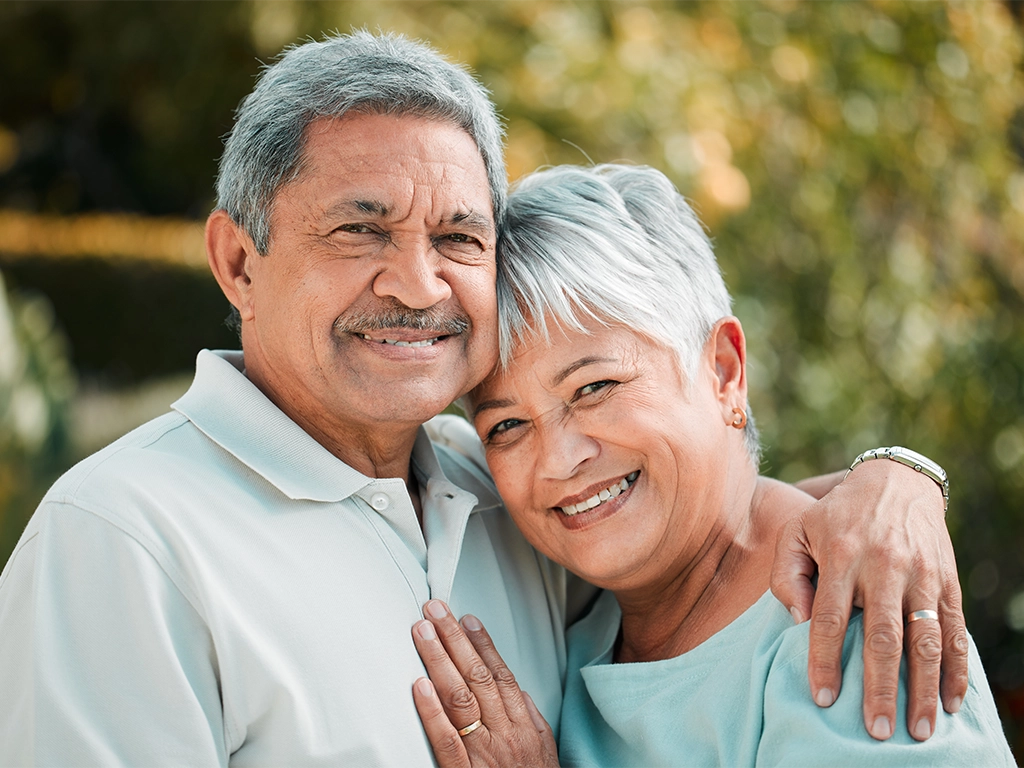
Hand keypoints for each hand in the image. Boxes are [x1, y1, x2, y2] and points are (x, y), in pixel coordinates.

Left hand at [411, 600, 559, 767]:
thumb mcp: (544, 749)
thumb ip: (529, 716)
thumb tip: (516, 688)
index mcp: (523, 725)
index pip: (501, 674)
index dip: (483, 644)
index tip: (467, 618)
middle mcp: (504, 733)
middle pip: (477, 676)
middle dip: (455, 639)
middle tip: (435, 610)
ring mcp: (484, 753)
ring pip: (461, 698)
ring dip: (439, 660)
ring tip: (422, 632)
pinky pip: (447, 739)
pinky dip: (432, 710)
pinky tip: (419, 684)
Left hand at [770, 458, 967, 741]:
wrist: (895, 483)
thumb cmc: (835, 516)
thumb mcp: (797, 531)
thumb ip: (786, 573)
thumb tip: (798, 619)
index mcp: (841, 554)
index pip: (830, 617)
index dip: (826, 660)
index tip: (823, 698)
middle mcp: (883, 566)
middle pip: (883, 637)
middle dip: (880, 688)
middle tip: (876, 729)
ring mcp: (920, 575)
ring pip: (924, 640)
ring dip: (924, 689)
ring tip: (919, 729)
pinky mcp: (947, 582)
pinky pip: (954, 631)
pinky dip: (956, 669)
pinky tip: (951, 701)